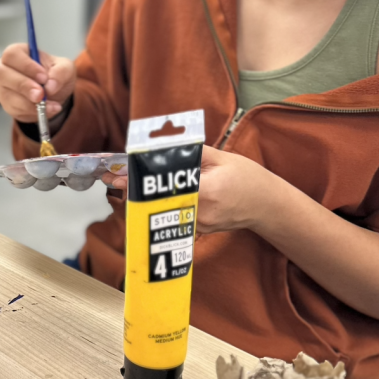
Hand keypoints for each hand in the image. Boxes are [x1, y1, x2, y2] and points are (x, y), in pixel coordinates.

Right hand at [0, 43, 75, 122]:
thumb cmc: (55, 74)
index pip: (12, 54)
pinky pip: (14, 109)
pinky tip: (45, 110)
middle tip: (41, 94)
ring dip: (30, 103)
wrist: (54, 94)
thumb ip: (61, 72)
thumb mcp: (65, 68)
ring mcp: (3, 87)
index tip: (44, 77)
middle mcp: (5, 68)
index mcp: (17, 53)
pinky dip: (32, 112)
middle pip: (1, 73)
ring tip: (50, 105)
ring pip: (7, 94)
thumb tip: (50, 86)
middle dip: (23, 85)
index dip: (26, 66)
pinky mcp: (7, 103)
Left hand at [101, 145, 278, 233]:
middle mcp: (202, 213)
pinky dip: (157, 212)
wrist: (266, 204)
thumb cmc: (246, 177)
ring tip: (122, 188)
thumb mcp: (220, 157)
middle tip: (112, 181)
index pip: (166, 188)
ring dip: (142, 202)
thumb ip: (189, 152)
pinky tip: (144, 201)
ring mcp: (200, 225)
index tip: (118, 177)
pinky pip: (173, 222)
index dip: (140, 183)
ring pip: (163, 215)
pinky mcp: (199, 231)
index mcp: (208, 191)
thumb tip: (158, 146)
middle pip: (159, 204)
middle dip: (134, 193)